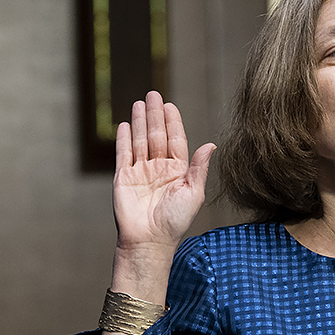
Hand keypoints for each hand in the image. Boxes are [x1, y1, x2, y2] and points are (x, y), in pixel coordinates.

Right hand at [112, 91, 215, 268]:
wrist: (149, 240)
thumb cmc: (175, 221)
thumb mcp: (193, 192)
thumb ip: (199, 168)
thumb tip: (211, 145)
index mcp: (178, 171)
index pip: (175, 140)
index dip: (173, 122)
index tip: (170, 105)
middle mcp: (159, 169)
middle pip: (157, 136)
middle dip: (155, 115)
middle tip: (153, 94)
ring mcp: (140, 172)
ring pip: (140, 141)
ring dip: (140, 122)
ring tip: (139, 103)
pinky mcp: (123, 178)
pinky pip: (124, 154)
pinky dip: (124, 139)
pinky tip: (125, 125)